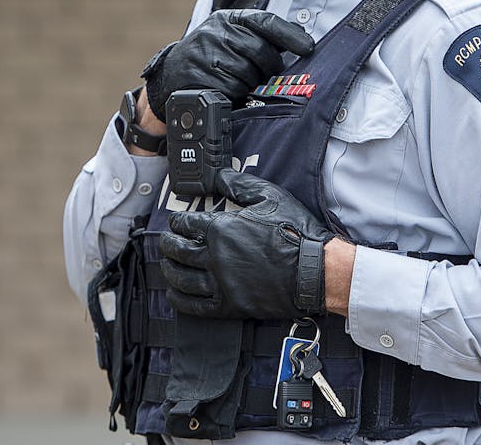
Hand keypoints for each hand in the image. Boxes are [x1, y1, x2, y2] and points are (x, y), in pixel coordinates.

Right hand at [142, 9, 314, 120]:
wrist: (173, 74)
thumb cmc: (211, 56)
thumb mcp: (232, 36)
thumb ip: (261, 35)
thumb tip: (302, 37)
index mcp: (228, 19)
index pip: (265, 22)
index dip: (289, 35)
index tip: (309, 48)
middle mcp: (216, 32)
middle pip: (259, 51)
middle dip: (270, 68)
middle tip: (269, 77)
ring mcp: (206, 53)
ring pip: (247, 73)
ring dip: (251, 84)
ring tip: (245, 83)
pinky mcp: (199, 76)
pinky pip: (231, 89)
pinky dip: (237, 94)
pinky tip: (231, 91)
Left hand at [159, 168, 334, 318]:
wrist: (314, 270)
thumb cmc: (296, 233)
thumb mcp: (270, 196)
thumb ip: (240, 184)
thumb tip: (219, 176)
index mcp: (222, 229)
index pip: (186, 224)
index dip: (177, 221)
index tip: (176, 222)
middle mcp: (215, 256)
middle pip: (178, 250)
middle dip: (167, 244)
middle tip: (166, 242)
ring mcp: (221, 283)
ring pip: (181, 277)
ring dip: (169, 269)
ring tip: (167, 265)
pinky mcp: (230, 305)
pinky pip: (194, 305)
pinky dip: (179, 299)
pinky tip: (174, 294)